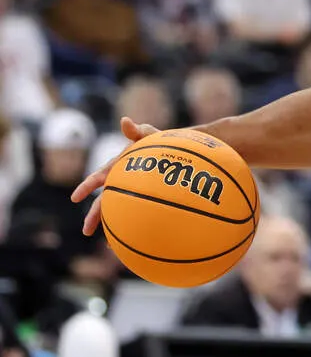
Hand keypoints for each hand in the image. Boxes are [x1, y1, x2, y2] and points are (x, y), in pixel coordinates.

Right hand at [72, 117, 159, 235]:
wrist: (178, 152)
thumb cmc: (161, 141)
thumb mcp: (150, 135)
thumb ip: (138, 131)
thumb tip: (125, 120)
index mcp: (117, 167)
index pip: (98, 178)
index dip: (86, 187)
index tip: (75, 198)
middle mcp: (120, 181)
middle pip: (104, 201)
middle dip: (94, 216)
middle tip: (86, 231)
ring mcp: (131, 191)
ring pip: (118, 211)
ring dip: (111, 227)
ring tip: (109, 246)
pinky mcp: (144, 199)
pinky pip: (135, 215)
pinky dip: (131, 227)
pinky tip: (132, 242)